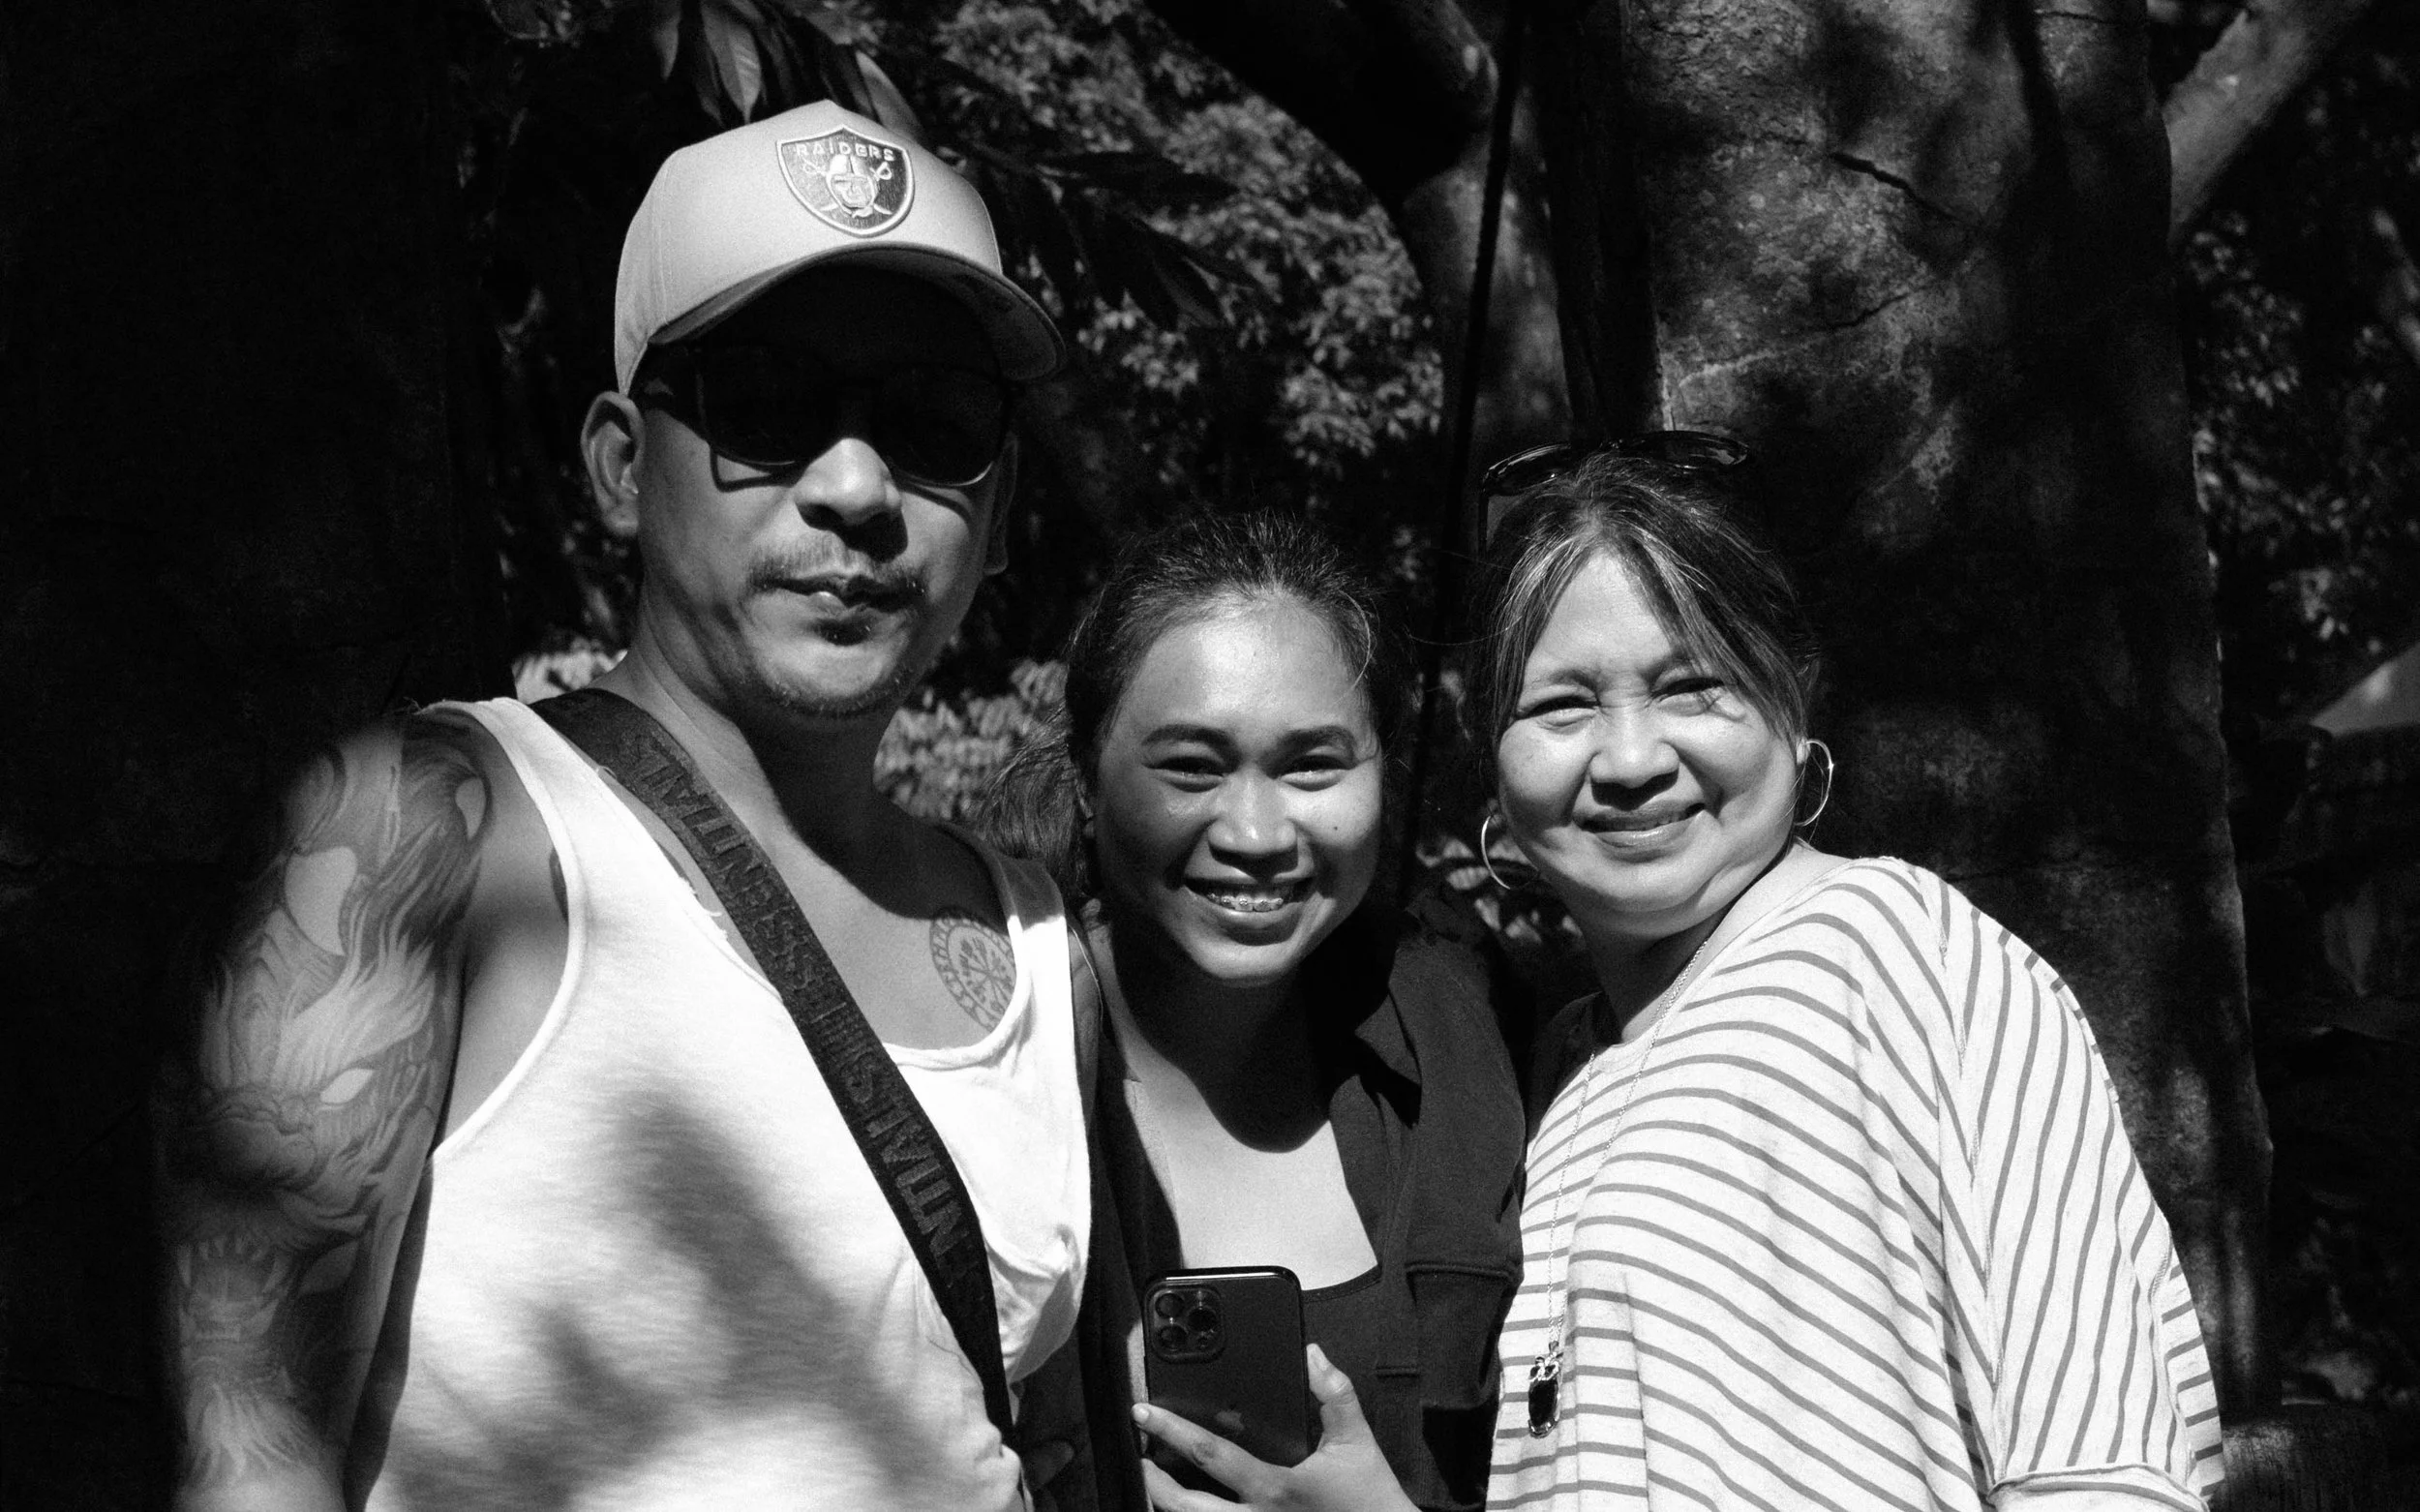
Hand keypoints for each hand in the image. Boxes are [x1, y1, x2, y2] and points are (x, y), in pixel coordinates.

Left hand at [1131, 1345, 1418, 1511]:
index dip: (1171, 1431)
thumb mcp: (1356, 1440)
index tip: (1143, 1413)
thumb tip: (1312, 1354)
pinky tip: (1195, 1507)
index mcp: (1274, 1486)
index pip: (1210, 1455)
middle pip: (1185, 1508)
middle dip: (1153, 1483)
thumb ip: (1334, 1392)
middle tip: (1139, 1459)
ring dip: (1170, 1507)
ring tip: (1158, 1485)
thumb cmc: (1371, 1498)